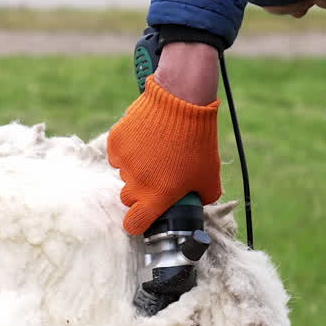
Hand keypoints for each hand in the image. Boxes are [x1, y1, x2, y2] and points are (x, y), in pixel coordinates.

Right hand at [107, 44, 221, 234]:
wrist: (182, 101)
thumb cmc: (198, 140)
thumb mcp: (210, 175)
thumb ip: (203, 196)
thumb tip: (196, 202)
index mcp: (158, 196)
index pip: (134, 224)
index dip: (137, 224)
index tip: (141, 218)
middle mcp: (137, 183)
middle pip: (129, 198)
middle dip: (140, 192)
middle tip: (157, 175)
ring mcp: (124, 162)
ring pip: (123, 174)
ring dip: (135, 168)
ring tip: (155, 150)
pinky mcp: (116, 142)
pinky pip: (117, 155)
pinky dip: (128, 150)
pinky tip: (145, 139)